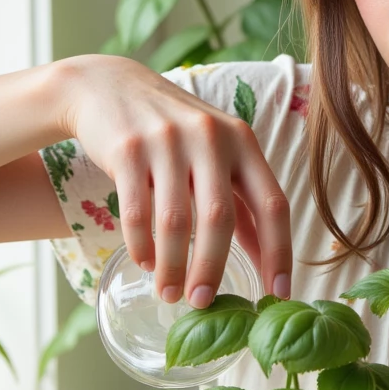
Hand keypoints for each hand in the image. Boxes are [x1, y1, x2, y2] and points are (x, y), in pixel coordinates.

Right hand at [61, 54, 291, 307]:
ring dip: (171, 266)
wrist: (108, 86)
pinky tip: (145, 262)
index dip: (279, 253)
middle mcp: (210, 138)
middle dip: (212, 268)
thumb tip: (266, 260)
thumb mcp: (216, 156)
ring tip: (168, 292)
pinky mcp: (127, 149)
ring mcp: (167, 141)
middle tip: (203, 303)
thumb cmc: (173, 133)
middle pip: (220, 218)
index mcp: (243, 142)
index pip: (273, 204)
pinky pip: (136, 212)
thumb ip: (240, 202)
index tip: (279, 295)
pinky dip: (141, 245)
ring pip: (175, 221)